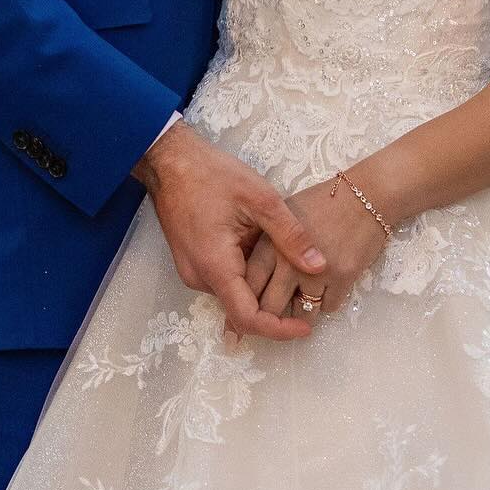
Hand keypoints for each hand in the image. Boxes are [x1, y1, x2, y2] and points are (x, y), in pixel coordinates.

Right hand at [132, 122, 326, 341]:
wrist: (169, 160)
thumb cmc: (212, 174)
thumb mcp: (260, 198)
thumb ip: (290, 235)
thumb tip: (320, 266)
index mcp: (215, 266)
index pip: (248, 318)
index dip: (279, 329)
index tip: (306, 327)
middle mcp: (199, 277)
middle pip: (241, 308)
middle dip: (274, 305)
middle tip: (306, 291)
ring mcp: (193, 270)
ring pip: (233, 292)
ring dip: (260, 285)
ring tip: (288, 264)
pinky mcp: (192, 260)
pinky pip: (223, 278)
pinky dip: (246, 273)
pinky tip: (263, 250)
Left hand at [245, 174, 388, 318]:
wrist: (367, 195)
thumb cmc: (322, 203)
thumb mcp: (284, 214)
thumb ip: (265, 246)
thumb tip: (246, 280)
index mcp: (270, 244)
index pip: (248, 286)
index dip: (245, 304)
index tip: (248, 314)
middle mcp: (289, 262)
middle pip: (270, 308)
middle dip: (272, 318)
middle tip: (279, 316)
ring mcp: (316, 273)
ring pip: (301, 314)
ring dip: (302, 313)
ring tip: (305, 299)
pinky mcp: (342, 279)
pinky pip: (328, 308)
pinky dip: (327, 301)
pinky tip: (328, 286)